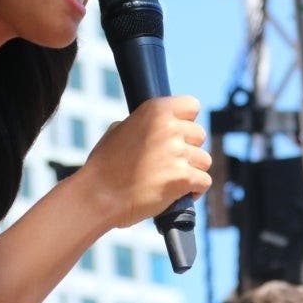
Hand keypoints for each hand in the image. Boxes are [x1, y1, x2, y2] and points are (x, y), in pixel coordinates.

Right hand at [81, 95, 211, 228]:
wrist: (97, 196)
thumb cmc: (103, 166)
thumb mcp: (118, 130)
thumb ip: (142, 123)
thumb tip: (156, 124)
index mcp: (155, 110)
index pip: (191, 106)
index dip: (187, 121)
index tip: (179, 134)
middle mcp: (169, 127)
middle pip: (200, 135)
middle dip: (188, 150)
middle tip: (170, 163)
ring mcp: (177, 152)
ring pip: (204, 160)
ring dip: (192, 171)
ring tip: (172, 180)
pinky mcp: (182, 177)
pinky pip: (204, 181)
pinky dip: (194, 190)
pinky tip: (179, 194)